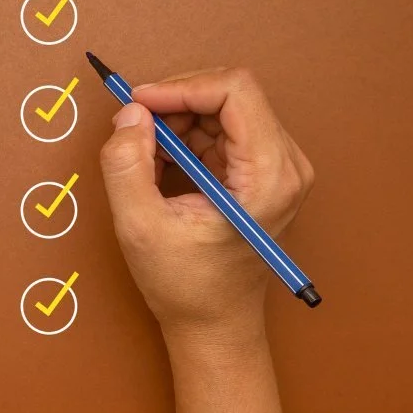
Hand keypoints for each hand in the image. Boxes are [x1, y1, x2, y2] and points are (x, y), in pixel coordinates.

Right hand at [98, 68, 314, 342]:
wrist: (215, 326)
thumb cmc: (187, 286)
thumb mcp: (140, 226)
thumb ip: (127, 165)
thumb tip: (129, 115)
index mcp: (268, 176)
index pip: (235, 90)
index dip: (181, 87)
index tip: (138, 103)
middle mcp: (285, 164)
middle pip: (230, 95)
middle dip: (175, 103)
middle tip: (134, 128)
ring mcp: (278, 167)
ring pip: (223, 109)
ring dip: (177, 121)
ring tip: (147, 157)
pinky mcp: (263, 172)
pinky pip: (222, 130)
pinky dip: (186, 138)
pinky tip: (162, 166)